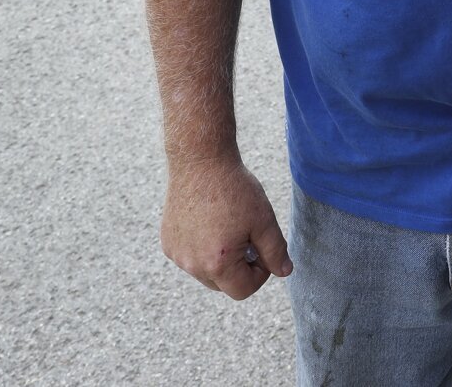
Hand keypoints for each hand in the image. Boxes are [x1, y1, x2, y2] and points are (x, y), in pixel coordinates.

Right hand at [159, 155, 292, 299]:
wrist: (200, 161)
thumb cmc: (234, 190)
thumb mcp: (264, 220)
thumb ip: (275, 251)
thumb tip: (284, 272)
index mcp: (218, 264)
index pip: (243, 290)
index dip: (259, 274)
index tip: (262, 251)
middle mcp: (192, 265)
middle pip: (223, 285)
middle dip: (239, 269)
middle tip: (247, 238)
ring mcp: (177, 254)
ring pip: (205, 272)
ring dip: (219, 260)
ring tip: (227, 227)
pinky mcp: (167, 242)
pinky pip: (189, 257)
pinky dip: (201, 248)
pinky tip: (208, 222)